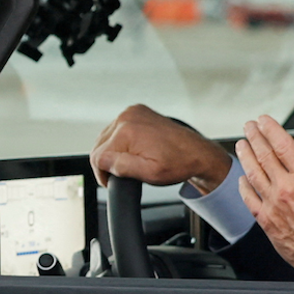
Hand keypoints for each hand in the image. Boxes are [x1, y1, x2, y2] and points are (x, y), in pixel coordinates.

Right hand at [91, 105, 231, 191]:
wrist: (196, 152)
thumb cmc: (179, 163)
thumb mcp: (149, 173)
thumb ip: (121, 167)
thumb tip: (101, 161)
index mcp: (128, 131)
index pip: (98, 155)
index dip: (102, 173)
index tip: (111, 181)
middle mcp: (128, 117)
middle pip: (99, 145)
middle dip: (107, 162)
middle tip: (123, 174)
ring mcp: (133, 112)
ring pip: (107, 137)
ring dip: (113, 151)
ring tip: (131, 162)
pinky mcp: (137, 112)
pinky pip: (117, 129)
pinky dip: (121, 141)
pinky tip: (133, 150)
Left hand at [236, 115, 293, 276]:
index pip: (283, 145)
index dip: (271, 129)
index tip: (264, 121)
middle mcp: (286, 190)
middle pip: (264, 155)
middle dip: (255, 137)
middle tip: (250, 126)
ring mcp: (273, 205)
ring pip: (253, 173)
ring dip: (246, 156)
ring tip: (242, 144)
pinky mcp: (265, 220)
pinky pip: (249, 198)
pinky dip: (243, 185)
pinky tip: (242, 177)